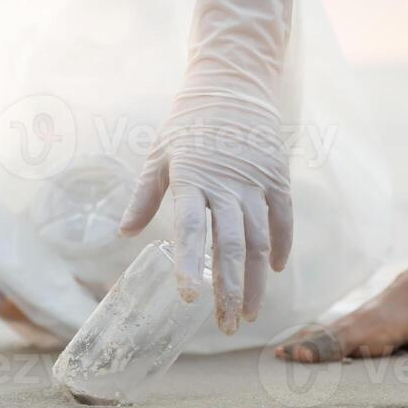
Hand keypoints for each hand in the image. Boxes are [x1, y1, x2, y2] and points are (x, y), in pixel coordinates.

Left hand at [118, 0, 298, 333]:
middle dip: (229, 289)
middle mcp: (227, 184)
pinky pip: (284, 218)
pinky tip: (277, 271)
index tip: (190, 299)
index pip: (192, 230)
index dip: (193, 265)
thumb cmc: (188, 120)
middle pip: (232, 245)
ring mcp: (257, 182)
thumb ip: (144, 195)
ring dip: (256, 280)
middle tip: (226, 326)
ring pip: (260, 240)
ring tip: (248, 313)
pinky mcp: (277, 177)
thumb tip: (124, 233)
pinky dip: (282, 246)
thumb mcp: (158, 152)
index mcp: (192, 179)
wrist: (234, 81)